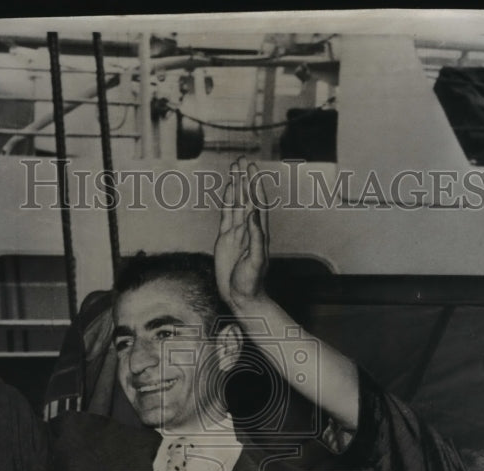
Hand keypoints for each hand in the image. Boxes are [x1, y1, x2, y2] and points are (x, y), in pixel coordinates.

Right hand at [214, 157, 268, 310]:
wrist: (241, 297)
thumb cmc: (252, 283)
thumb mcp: (256, 262)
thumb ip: (256, 238)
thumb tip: (252, 214)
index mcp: (259, 232)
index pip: (257, 203)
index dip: (255, 185)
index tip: (252, 169)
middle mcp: (249, 229)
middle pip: (246, 198)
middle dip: (245, 178)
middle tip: (242, 159)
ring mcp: (237, 233)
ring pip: (236, 203)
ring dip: (236, 186)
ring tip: (234, 167)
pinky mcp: (225, 239)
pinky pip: (226, 216)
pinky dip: (226, 201)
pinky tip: (226, 189)